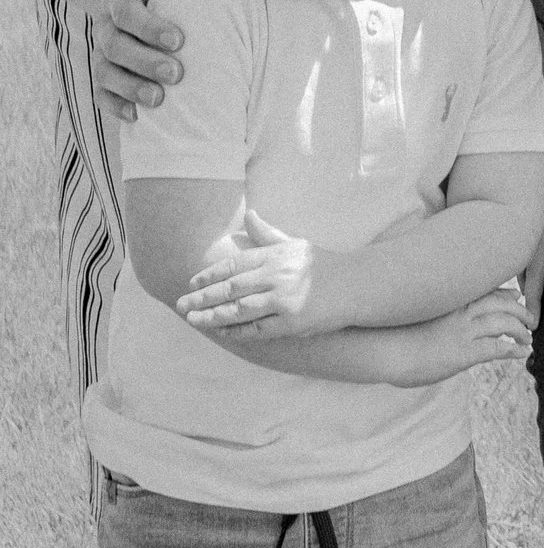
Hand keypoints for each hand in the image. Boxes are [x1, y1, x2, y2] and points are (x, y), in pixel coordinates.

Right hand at [93, 0, 187, 121]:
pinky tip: (137, 117)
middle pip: (116, 47)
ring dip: (131, 88)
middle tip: (177, 74)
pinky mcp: (104, 75)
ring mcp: (102, 53)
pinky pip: (101, 94)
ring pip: (106, 74)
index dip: (149, 27)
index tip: (179, 41)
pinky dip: (116, 106)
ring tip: (159, 100)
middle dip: (145, 62)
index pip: (126, 12)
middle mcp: (106, 28)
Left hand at [179, 204, 329, 335]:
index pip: (233, 265)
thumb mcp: (296, 244)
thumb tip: (248, 215)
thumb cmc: (323, 263)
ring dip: (211, 317)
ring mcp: (284, 300)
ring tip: (193, 320)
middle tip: (180, 304)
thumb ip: (267, 234)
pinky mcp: (292, 322)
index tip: (191, 284)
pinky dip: (236, 332)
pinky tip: (221, 332)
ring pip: (237, 310)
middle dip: (202, 298)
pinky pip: (256, 329)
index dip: (208, 275)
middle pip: (229, 288)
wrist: (357, 285)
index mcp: (276, 255)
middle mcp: (278, 276)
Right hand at [394, 286, 534, 385]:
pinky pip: (498, 348)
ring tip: (528, 337)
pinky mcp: (464, 352)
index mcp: (452, 301)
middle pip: (502, 303)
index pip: (487, 291)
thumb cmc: (394, 336)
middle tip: (530, 318)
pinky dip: (514, 349)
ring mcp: (464, 331)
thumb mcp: (420, 314)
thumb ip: (439, 311)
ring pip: (505, 322)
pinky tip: (522, 352)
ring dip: (521, 330)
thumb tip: (444, 316)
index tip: (515, 298)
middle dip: (521, 310)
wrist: (384, 352)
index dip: (506, 294)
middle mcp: (461, 312)